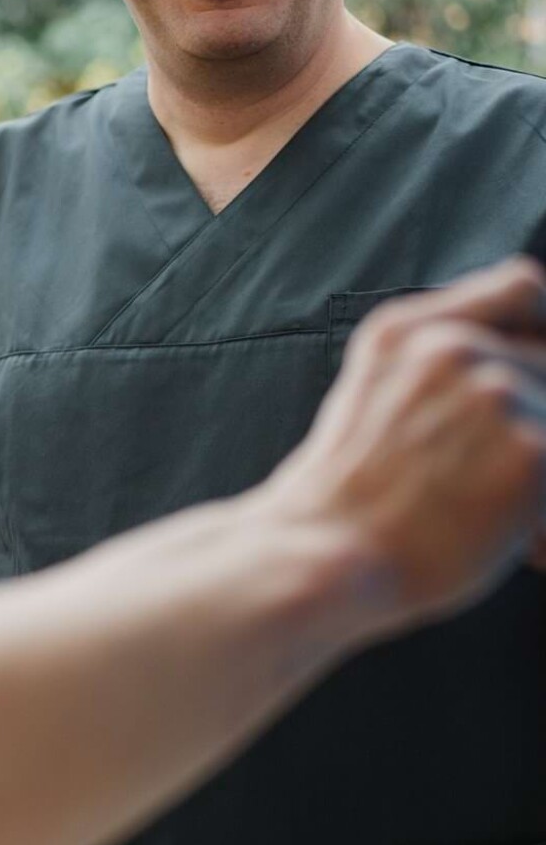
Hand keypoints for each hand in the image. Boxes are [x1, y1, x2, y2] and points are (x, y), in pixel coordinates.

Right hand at [259, 258, 545, 634]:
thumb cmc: (344, 494)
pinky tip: (523, 544)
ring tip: (510, 520)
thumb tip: (524, 319)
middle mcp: (452, 347)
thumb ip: (436, 347)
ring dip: (543, 475)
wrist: (320, 556)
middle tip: (496, 475)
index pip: (522, 289)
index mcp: (407, 330)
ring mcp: (494, 394)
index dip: (539, 335)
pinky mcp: (531, 451)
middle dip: (536, 427)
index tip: (529, 384)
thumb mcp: (368, 388)